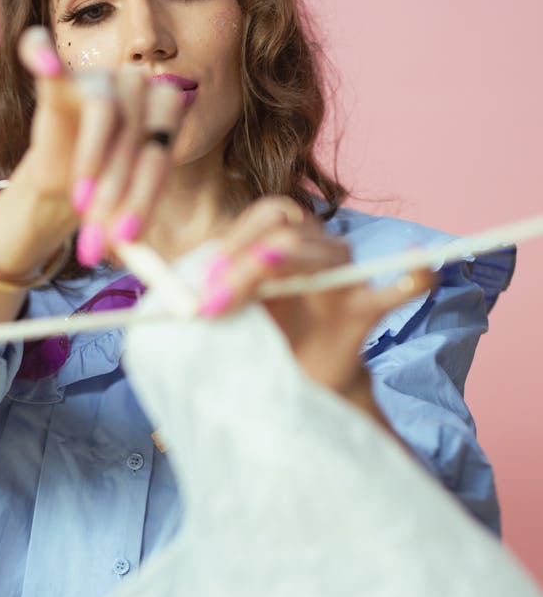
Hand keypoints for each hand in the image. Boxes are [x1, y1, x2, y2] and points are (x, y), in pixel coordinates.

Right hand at [15, 27, 183, 267]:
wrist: (65, 174)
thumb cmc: (105, 187)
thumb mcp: (121, 210)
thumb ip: (129, 225)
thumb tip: (132, 254)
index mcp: (165, 111)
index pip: (160, 152)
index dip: (145, 197)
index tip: (127, 237)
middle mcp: (138, 86)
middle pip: (136, 135)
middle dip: (118, 191)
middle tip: (101, 235)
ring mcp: (99, 79)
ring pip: (105, 112)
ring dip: (94, 161)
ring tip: (81, 202)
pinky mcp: (59, 81)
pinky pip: (51, 66)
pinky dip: (42, 56)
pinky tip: (42, 55)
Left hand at [197, 197, 434, 398]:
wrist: (299, 381)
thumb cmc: (264, 337)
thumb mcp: (233, 308)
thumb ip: (217, 289)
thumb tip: (180, 288)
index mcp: (291, 238)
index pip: (271, 214)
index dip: (236, 239)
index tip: (204, 279)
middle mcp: (321, 250)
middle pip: (288, 235)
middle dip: (242, 265)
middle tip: (207, 303)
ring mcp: (347, 278)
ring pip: (325, 255)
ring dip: (270, 277)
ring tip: (224, 307)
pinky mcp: (365, 312)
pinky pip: (401, 287)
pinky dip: (412, 277)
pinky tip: (417, 267)